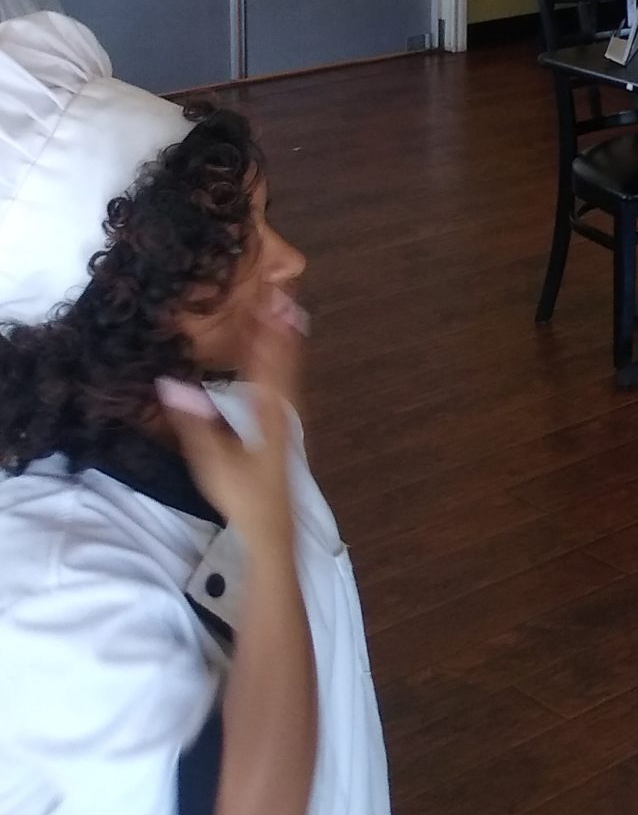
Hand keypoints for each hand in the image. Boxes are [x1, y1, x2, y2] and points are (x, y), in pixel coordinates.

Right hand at [157, 289, 304, 554]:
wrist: (271, 523)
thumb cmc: (242, 493)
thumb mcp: (212, 459)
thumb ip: (194, 421)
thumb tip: (170, 384)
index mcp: (270, 411)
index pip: (269, 360)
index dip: (268, 329)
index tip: (267, 299)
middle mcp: (285, 408)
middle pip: (286, 357)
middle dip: (281, 325)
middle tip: (280, 291)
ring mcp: (289, 416)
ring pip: (291, 368)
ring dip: (286, 338)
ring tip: (284, 309)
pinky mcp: (286, 425)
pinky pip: (288, 381)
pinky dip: (286, 359)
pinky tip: (281, 352)